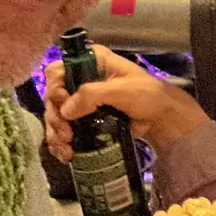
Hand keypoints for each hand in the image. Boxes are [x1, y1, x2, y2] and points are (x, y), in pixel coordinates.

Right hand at [44, 46, 209, 162]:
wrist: (162, 117)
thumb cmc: (148, 95)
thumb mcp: (122, 90)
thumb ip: (93, 95)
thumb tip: (65, 110)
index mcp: (91, 61)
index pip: (58, 70)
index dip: (55, 87)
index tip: (64, 104)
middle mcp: (81, 78)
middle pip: (53, 95)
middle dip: (55, 117)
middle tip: (66, 133)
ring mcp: (81, 100)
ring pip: (55, 114)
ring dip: (56, 132)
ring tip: (66, 147)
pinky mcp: (84, 119)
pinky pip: (63, 129)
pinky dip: (60, 142)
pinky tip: (66, 153)